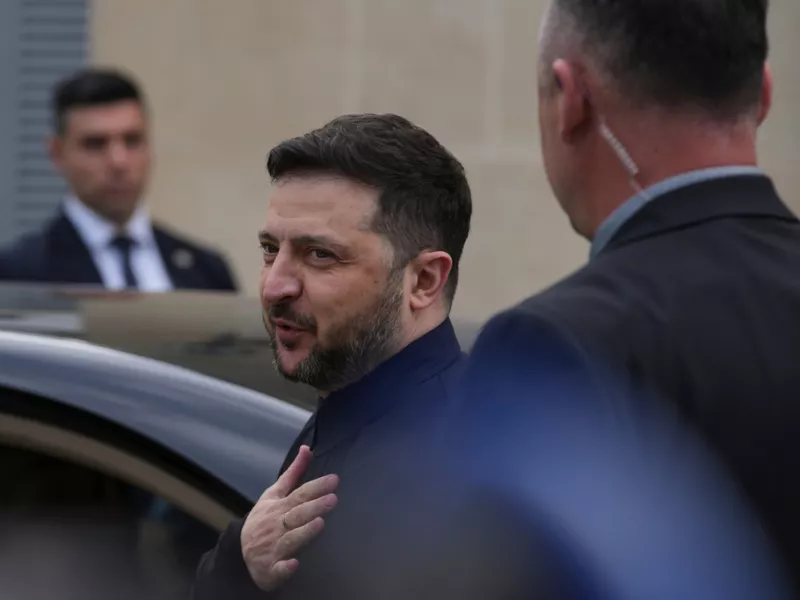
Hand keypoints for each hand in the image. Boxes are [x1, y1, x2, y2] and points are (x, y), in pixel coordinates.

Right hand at [240, 445, 338, 590]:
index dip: (316, 487)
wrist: (241, 552)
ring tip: (319, 524)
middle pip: (297, 515)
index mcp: (278, 507)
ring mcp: (273, 547)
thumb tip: (307, 448)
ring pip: (290, 540)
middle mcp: (276, 525)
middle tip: (333, 499)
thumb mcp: (275, 494)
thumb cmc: (264, 519)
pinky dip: (285, 567)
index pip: (299, 494)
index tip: (334, 480)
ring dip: (303, 532)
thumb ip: (294, 473)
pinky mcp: (271, 569)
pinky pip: (278, 569)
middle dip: (314, 507)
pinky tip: (294, 564)